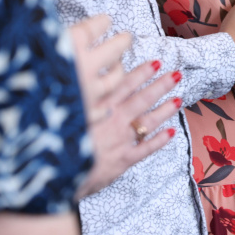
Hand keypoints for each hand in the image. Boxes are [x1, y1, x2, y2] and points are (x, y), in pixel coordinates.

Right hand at [69, 16, 180, 198]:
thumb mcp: (65, 109)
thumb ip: (80, 94)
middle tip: (176, 74)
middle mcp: (113, 120)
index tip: (155, 62)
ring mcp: (121, 140)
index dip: (141, 73)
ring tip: (179, 99)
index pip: (125, 84)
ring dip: (165, 110)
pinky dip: (159, 141)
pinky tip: (171, 133)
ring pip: (148, 121)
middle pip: (142, 99)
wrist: (55, 172)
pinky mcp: (123, 159)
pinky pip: (145, 149)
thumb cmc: (56, 139)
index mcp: (99, 106)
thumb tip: (87, 77)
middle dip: (161, 86)